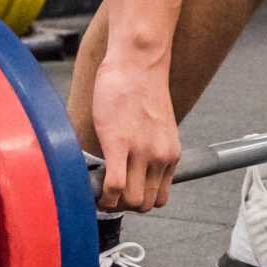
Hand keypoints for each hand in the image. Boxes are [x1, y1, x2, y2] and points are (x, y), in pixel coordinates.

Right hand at [90, 55, 180, 211]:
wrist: (138, 61)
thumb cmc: (141, 87)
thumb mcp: (155, 126)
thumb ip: (148, 149)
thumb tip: (129, 168)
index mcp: (170, 153)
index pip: (160, 199)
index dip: (138, 201)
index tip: (122, 195)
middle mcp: (161, 156)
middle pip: (145, 205)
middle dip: (123, 205)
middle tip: (107, 194)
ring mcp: (141, 151)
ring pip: (131, 201)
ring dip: (112, 202)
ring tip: (100, 190)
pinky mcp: (119, 143)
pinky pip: (114, 186)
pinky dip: (103, 195)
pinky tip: (95, 188)